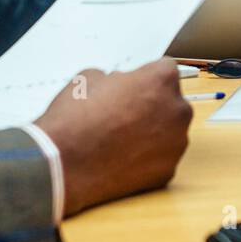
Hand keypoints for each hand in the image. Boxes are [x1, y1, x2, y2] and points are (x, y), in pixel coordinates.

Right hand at [34, 60, 192, 216]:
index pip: (165, 70)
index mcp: (161, 80)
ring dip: (153, 133)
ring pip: (170, 132)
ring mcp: (176, 144)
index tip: (133, 88)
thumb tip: (118, 86)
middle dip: (153, 106)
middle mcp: (177, 110)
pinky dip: (147, 159)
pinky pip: (162, 159)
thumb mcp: (88, 78)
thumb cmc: (74, 119)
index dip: (145, 78)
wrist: (62, 165)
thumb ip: (115, 79)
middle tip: (125, 115)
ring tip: (121, 139)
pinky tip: (122, 159)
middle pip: (172, 102)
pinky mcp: (168, 171)